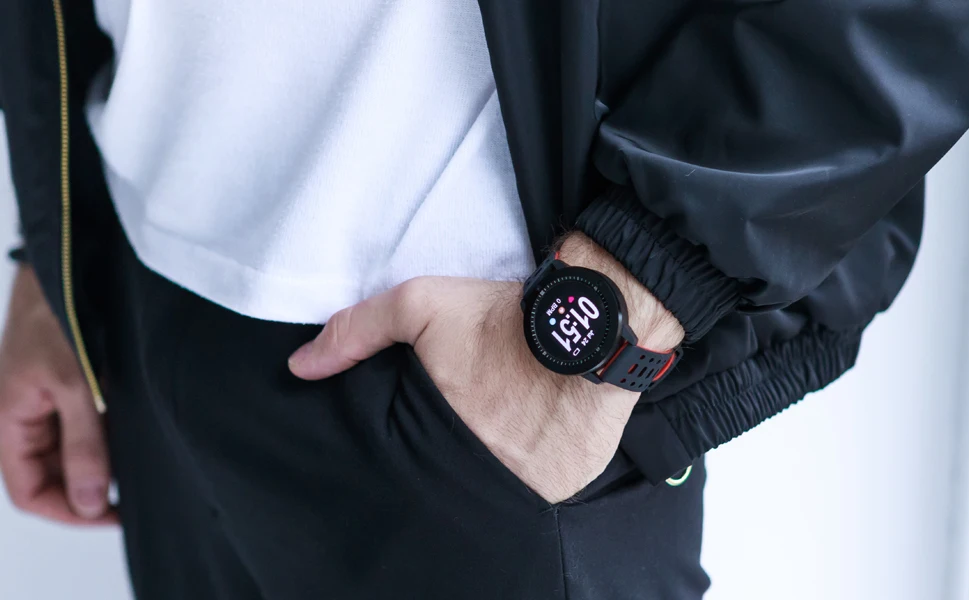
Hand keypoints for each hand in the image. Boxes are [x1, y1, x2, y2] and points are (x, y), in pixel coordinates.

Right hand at [0, 266, 115, 524]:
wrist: (66, 264)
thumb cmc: (59, 313)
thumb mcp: (76, 386)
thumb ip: (84, 444)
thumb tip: (87, 501)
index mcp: (9, 421)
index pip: (29, 492)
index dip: (69, 512)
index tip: (113, 515)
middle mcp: (20, 417)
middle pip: (49, 475)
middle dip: (87, 488)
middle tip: (133, 493)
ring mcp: (41, 402)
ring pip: (67, 451)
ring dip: (97, 462)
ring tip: (136, 463)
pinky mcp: (63, 385)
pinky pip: (78, 425)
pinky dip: (101, 435)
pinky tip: (130, 432)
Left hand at [288, 233, 682, 502]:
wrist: (592, 319)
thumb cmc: (503, 316)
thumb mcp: (421, 305)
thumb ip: (358, 332)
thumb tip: (300, 368)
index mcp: (440, 435)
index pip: (409, 462)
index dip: (412, 445)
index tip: (421, 427)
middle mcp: (482, 470)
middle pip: (453, 473)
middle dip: (454, 454)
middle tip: (468, 421)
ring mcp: (529, 482)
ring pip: (500, 484)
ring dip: (497, 462)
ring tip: (504, 426)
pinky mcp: (568, 481)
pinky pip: (543, 485)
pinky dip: (536, 466)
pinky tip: (537, 434)